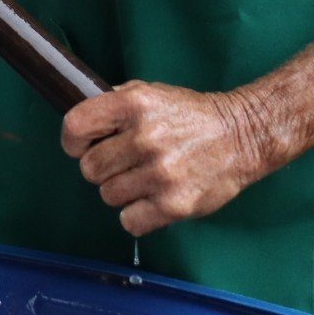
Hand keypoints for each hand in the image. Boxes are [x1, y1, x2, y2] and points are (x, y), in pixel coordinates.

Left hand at [61, 81, 278, 237]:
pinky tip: (153, 199)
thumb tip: (81, 126)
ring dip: (122, 191)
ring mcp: (160, 173)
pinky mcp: (174, 204)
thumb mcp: (150, 92)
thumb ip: (114, 104)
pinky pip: (130, 221)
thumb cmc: (191, 115)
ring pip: (108, 196)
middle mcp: (145, 138)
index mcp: (134, 104)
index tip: (80, 147)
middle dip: (102, 168)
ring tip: (145, 178)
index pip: (76, 127)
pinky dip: (137, 215)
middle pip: (89, 168)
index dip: (72, 141)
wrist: (241, 136)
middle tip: (124, 163)